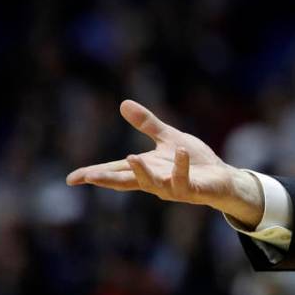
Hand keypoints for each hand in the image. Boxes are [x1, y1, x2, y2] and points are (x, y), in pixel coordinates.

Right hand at [66, 99, 263, 227]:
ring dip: (142, 172)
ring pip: (152, 184)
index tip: (71, 179)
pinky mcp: (192, 190)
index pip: (116, 171)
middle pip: (127, 181)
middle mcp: (156, 181)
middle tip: (88, 176)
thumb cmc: (194, 161)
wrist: (222, 178)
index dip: (94, 174)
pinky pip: (184, 181)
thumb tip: (123, 104)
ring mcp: (173, 188)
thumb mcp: (168, 138)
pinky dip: (181, 167)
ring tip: (130, 158)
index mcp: (147, 168)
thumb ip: (147, 124)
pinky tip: (180, 152)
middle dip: (107, 179)